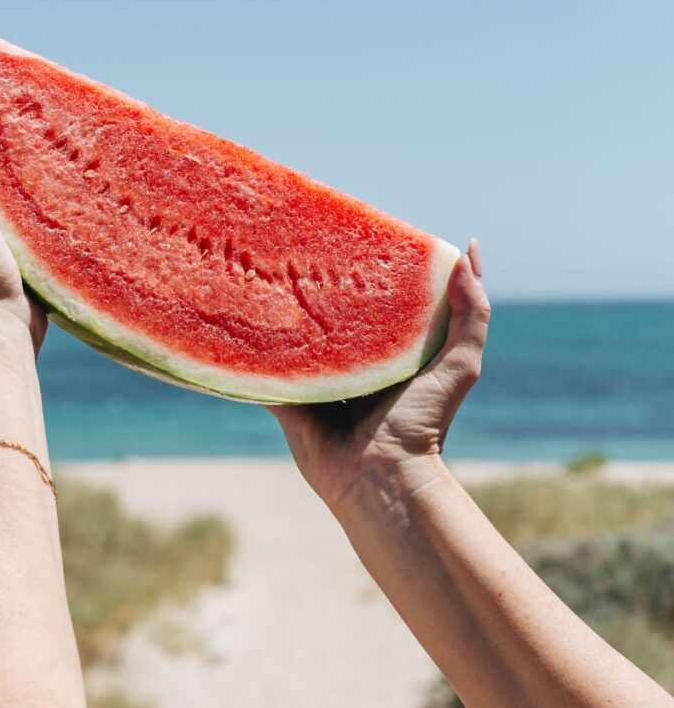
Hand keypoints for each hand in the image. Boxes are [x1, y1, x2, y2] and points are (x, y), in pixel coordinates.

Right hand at [270, 239, 489, 513]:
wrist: (380, 476)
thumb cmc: (423, 422)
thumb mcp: (459, 363)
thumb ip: (472, 313)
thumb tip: (469, 251)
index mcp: (384, 351)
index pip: (371, 301)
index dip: (365, 271)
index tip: (354, 231)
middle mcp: (347, 362)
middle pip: (326, 316)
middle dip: (313, 286)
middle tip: (297, 243)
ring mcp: (313, 378)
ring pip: (289, 336)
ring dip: (277, 311)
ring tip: (261, 268)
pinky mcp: (284, 394)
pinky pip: (260, 366)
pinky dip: (248, 346)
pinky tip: (235, 311)